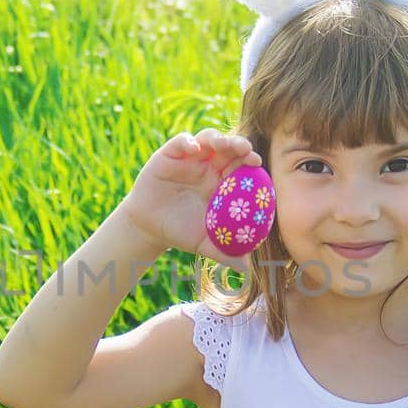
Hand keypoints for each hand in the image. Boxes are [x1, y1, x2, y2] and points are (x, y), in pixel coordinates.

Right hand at [116, 128, 263, 272]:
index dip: (251, 161)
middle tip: (245, 150)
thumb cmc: (181, 232)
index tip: (258, 164)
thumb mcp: (204, 244)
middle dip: (239, 144)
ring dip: (218, 138)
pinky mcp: (170, 154)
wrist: (149, 228)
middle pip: (230, 147)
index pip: (242, 165)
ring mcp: (191, 158)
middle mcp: (210, 166)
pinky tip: (193, 149)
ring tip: (223, 145)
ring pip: (209, 139)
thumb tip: (246, 270)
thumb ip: (225, 253)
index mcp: (224, 182)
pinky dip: (188, 141)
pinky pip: (181, 141)